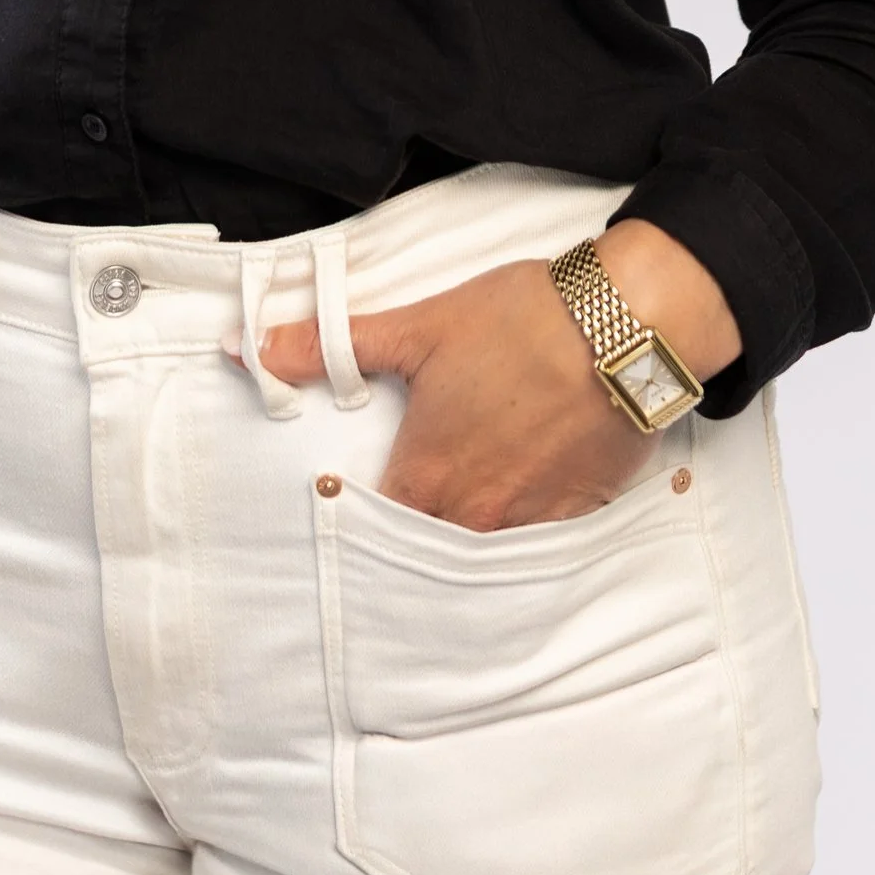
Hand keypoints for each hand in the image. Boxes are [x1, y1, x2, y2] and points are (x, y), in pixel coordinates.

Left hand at [258, 221, 741, 530]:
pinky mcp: (580, 511)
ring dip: (468, 538)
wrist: (622, 327)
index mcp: (427, 476)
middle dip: (413, 538)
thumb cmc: (518, 322)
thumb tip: (252, 349)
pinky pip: (540, 542)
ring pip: (485, 552)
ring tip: (463, 514)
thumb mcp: (416, 326)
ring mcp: (530, 519)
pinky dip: (524, 530)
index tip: (351, 512)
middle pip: (428, 548)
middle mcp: (474, 514)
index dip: (359, 519)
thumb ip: (334, 345)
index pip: (374, 527)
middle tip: (404, 522)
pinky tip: (521, 505)